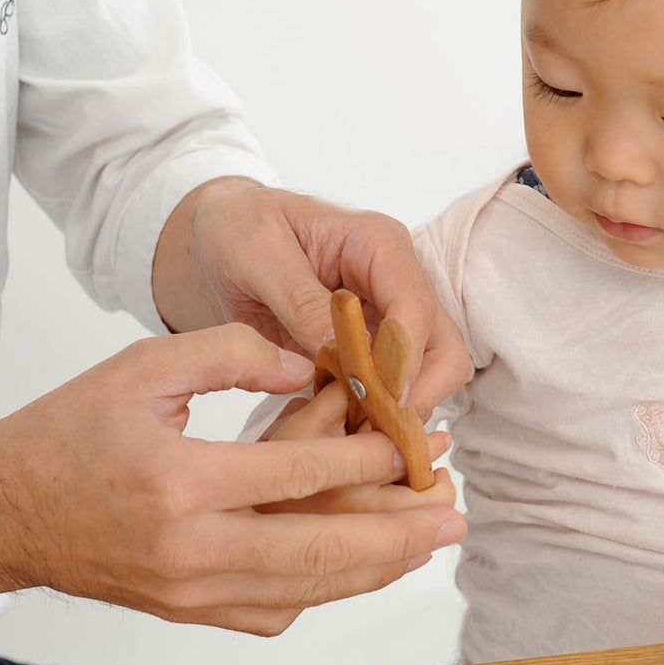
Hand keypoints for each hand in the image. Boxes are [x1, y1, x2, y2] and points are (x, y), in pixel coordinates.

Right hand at [0, 323, 465, 634]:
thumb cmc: (66, 433)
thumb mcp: (142, 367)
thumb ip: (230, 352)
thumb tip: (309, 364)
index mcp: (178, 483)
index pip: (297, 473)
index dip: (365, 457)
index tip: (413, 442)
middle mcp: (189, 553)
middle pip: (319, 551)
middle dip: (398, 534)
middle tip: (454, 516)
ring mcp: (189, 594)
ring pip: (306, 591)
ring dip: (373, 568)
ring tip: (425, 544)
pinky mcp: (187, 612)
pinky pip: (273, 613)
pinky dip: (322, 591)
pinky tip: (356, 567)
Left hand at [152, 179, 470, 420]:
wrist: (220, 240)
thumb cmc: (238, 229)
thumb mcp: (256, 253)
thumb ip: (299, 299)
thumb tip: (336, 350)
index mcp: (377, 245)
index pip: (415, 305)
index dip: (404, 358)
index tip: (379, 400)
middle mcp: (395, 282)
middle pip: (443, 350)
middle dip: (417, 395)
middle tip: (371, 430)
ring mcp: (387, 320)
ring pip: (427, 378)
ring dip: (398, 412)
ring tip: (349, 435)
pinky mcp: (370, 352)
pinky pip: (391, 393)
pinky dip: (374, 417)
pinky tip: (337, 431)